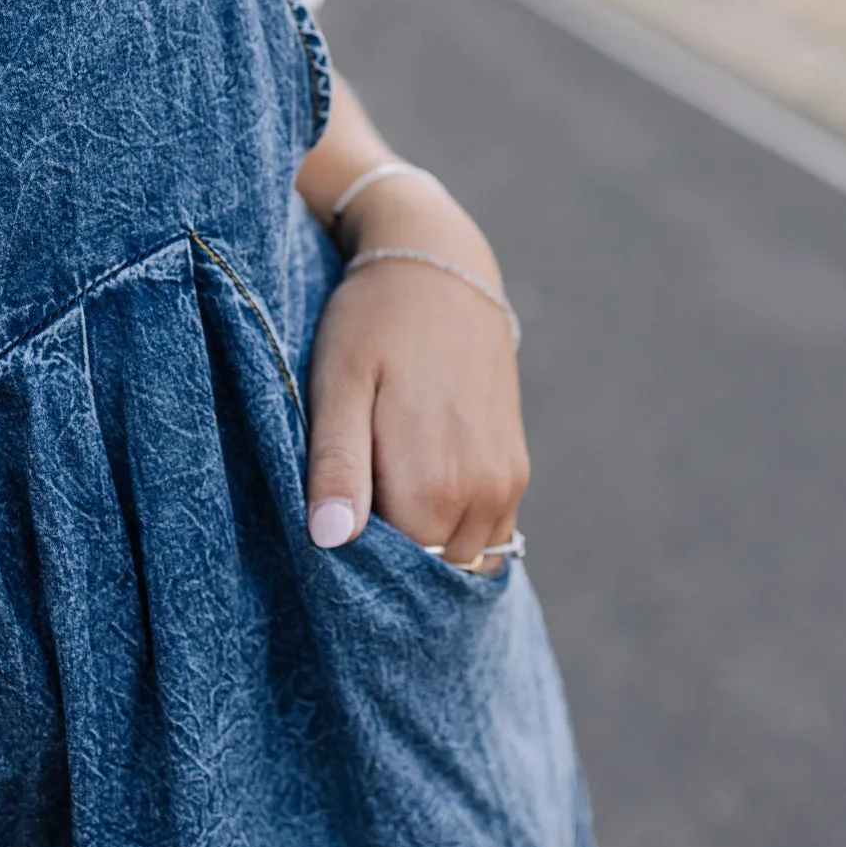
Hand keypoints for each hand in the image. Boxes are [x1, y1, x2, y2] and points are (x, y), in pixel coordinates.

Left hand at [303, 172, 528, 570]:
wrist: (441, 269)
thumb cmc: (373, 324)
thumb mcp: (338, 387)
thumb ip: (337, 466)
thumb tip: (331, 542)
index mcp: (432, 484)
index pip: (396, 577)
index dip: (358, 572)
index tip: (329, 542)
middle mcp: (480, 493)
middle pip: (432, 574)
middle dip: (392, 566)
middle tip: (349, 522)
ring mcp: (506, 484)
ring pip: (463, 561)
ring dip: (424, 549)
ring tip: (381, 504)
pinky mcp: (515, 470)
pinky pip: (488, 535)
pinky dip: (453, 533)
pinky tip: (416, 496)